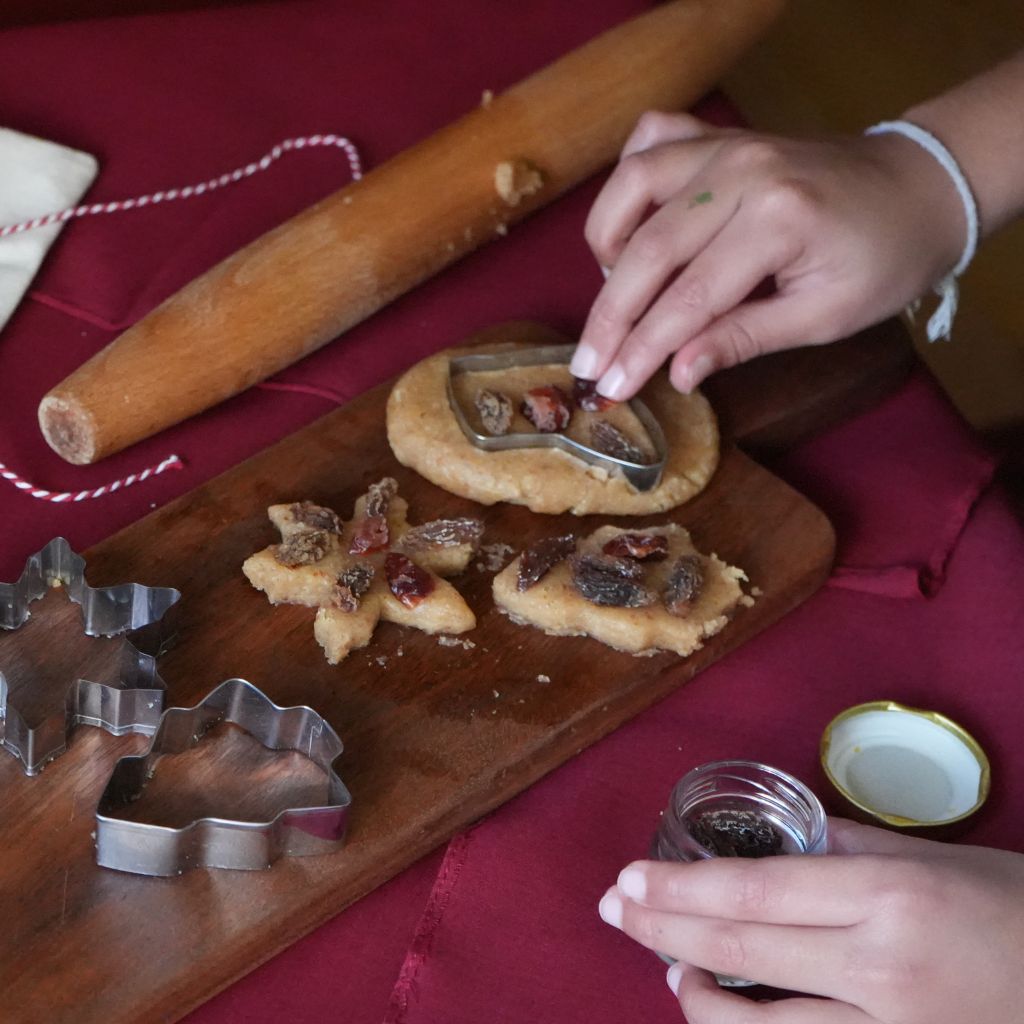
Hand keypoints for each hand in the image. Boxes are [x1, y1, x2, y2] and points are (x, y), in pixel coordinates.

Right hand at [570, 111, 965, 399]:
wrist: (921, 186)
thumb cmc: (884, 261)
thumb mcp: (824, 317)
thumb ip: (743, 339)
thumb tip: (676, 372)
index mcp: (779, 220)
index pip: (689, 299)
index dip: (643, 348)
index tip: (610, 387)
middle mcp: (743, 171)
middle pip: (650, 250)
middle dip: (611, 316)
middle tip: (588, 364)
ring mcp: (727, 143)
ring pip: (632, 186)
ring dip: (607, 245)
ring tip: (611, 296)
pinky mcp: (720, 134)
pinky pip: (652, 141)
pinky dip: (628, 183)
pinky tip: (629, 224)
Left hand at [598, 818, 1023, 1022]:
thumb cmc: (1019, 910)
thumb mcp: (934, 857)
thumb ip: (847, 847)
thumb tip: (776, 842)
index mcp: (890, 897)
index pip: (755, 894)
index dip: (680, 889)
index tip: (628, 880)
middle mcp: (882, 969)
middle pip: (743, 954)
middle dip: (663, 932)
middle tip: (613, 910)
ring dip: (698, 997)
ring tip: (667, 968)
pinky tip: (727, 1010)